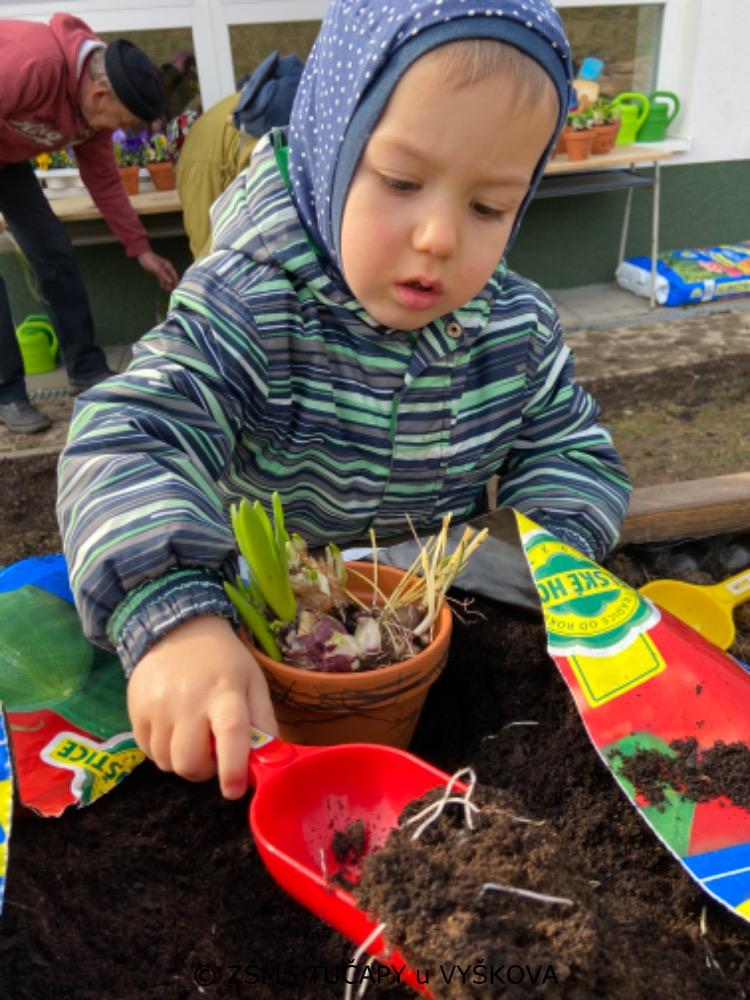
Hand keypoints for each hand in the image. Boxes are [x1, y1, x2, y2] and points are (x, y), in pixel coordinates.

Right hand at [127, 615, 277, 798]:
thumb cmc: (223, 661)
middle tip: (213, 754)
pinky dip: (163, 751)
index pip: (230, 735)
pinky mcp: (135, 710)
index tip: (234, 789)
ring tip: (193, 738)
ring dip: (183, 761)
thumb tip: (268, 759)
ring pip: (167, 763)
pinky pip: (148, 752)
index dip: (232, 769)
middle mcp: (188, 700)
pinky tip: (174, 730)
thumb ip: (263, 721)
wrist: (178, 628)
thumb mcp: (253, 682)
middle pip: (189, 762)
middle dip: (205, 770)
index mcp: (225, 692)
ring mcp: (157, 706)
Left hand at [136, 249, 178, 291]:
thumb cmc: (151, 261)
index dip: (176, 281)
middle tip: (173, 291)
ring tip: (167, 291)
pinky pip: (161, 278)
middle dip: (172, 284)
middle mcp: (166, 268)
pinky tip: (162, 287)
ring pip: (166, 278)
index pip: (174, 275)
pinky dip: (162, 282)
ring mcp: (162, 270)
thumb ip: (164, 275)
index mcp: (168, 266)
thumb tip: (171, 282)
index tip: (178, 288)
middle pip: (171, 277)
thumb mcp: (158, 268)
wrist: (142, 256)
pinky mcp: (157, 272)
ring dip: (167, 284)